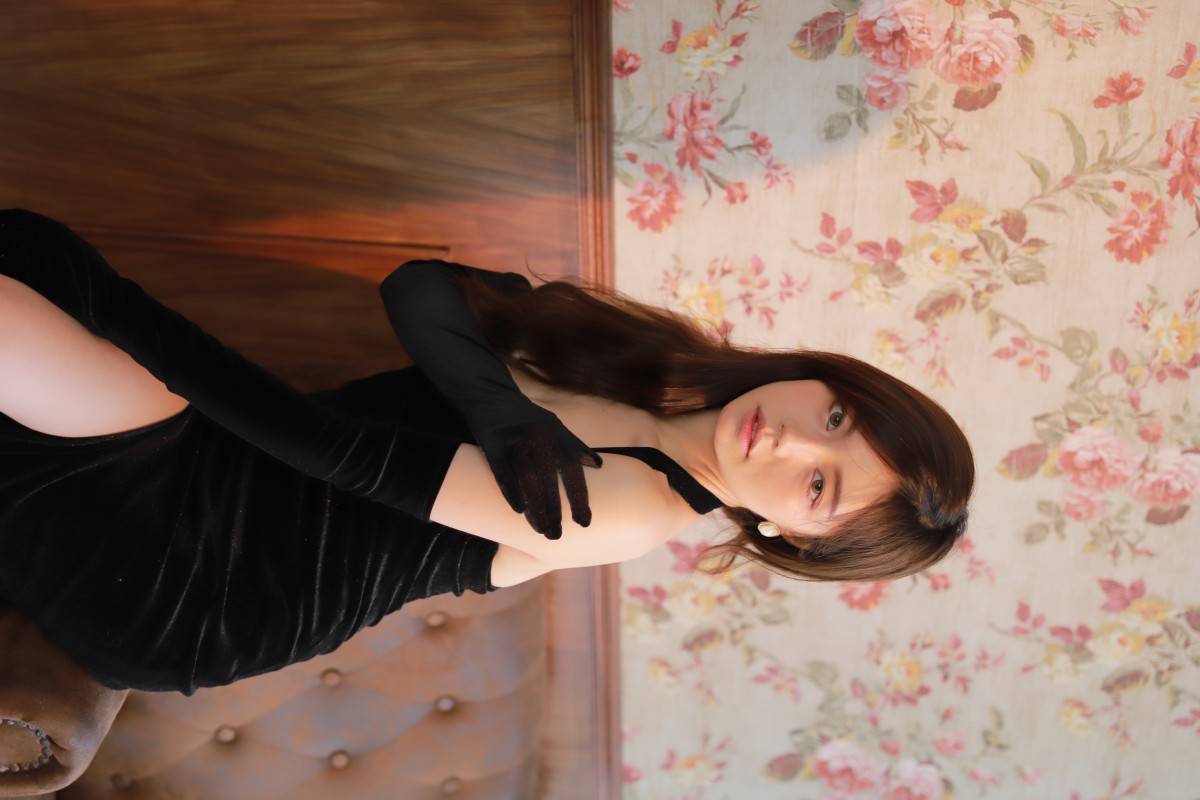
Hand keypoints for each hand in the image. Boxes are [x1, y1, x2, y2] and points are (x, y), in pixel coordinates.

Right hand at [475, 406, 601, 539]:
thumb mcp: (556, 425)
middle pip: (549, 479)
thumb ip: (576, 446)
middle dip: (555, 509)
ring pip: (527, 478)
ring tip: (541, 530)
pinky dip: (511, 491)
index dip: (579, 497)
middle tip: (558, 535)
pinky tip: (519, 511)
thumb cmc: (528, 417)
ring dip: (535, 507)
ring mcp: (514, 439)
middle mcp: (539, 437)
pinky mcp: (491, 443)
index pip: (572, 470)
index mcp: (557, 434)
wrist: (492, 394)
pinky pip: (502, 471)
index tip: (585, 523)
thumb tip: (600, 465)